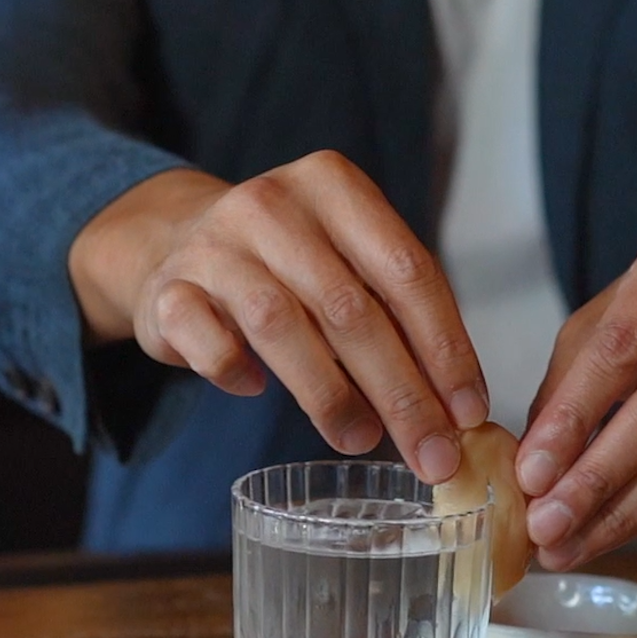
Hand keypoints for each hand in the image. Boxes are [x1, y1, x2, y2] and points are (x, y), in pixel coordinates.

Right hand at [68, 151, 489, 481]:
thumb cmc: (285, 263)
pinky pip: (210, 345)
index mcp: (332, 185)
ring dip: (331, 396)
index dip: (445, 347)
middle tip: (432, 452)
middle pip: (350, 307)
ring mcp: (212, 245)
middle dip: (401, 391)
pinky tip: (257, 391)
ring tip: (363, 439)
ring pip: (281, 326)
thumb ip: (395, 312)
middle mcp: (270, 204)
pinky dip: (238, 374)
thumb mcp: (344, 259)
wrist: (173, 246)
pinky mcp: (167, 292)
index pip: (406, 269)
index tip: (469, 410)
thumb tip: (455, 408)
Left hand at [515, 216, 636, 569]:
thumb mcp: (617, 308)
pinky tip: (616, 530)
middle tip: (547, 525)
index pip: (624, 347)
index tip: (531, 472)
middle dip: (598, 477)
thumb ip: (573, 373)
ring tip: (571, 543)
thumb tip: (535, 457)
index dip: (575, 416)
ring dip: (628, 509)